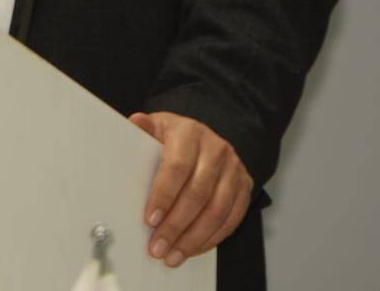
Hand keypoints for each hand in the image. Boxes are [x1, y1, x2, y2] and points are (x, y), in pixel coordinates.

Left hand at [127, 110, 252, 267]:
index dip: (164, 195)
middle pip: (198, 193)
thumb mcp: (156, 128)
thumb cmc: (173, 138)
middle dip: (176, 225)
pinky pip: (231, 219)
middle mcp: (216, 149)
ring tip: (173, 256)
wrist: (203, 137)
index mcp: (190, 133)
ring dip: (193, 238)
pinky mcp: (244, 186)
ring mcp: (233, 168)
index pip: (178, 167)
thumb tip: (134, 123)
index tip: (149, 219)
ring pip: (217, 210)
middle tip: (158, 247)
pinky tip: (193, 249)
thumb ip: (142, 130)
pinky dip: (211, 239)